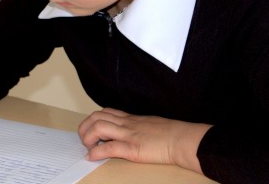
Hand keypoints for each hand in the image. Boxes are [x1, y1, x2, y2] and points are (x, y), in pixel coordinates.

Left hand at [77, 108, 211, 172]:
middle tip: (85, 139)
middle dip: (85, 127)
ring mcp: (128, 134)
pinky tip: (92, 157)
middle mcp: (127, 123)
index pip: (106, 112)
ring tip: (88, 147)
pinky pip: (107, 148)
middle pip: (96, 116)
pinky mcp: (131, 148)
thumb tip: (134, 133)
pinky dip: (95, 152)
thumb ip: (139, 127)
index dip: (94, 120)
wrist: (182, 139)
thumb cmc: (172, 134)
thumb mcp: (151, 125)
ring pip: (98, 127)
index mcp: (132, 118)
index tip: (92, 130)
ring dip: (87, 137)